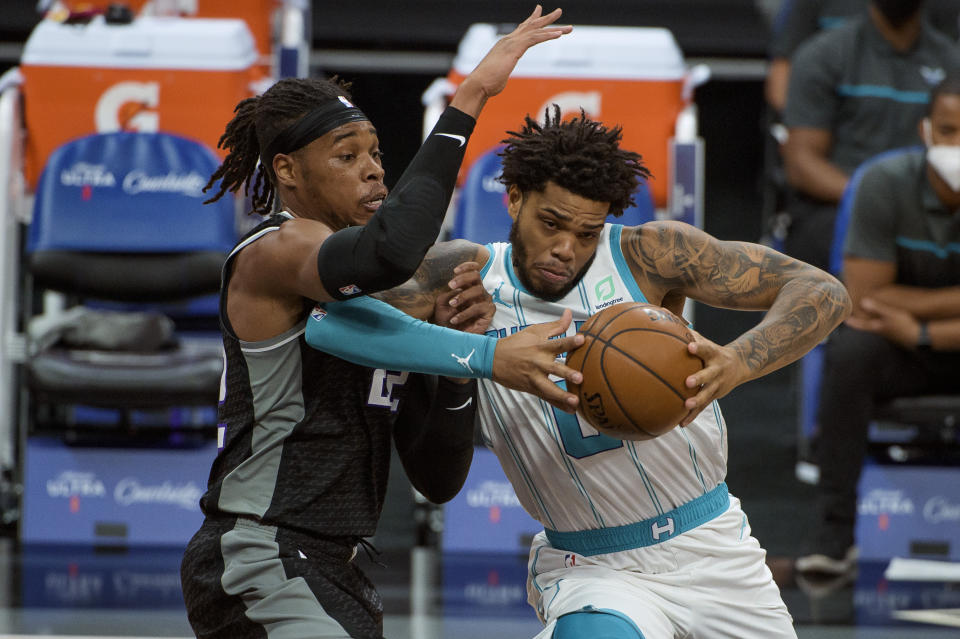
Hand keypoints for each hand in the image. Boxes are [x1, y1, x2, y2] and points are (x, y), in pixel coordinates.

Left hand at [434, 262, 494, 334]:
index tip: (455, 271)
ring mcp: (485, 301)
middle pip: (476, 276)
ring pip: (478, 290)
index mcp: (469, 286)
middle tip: (451, 285)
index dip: (467, 267)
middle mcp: (478, 291)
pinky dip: (465, 313)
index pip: (473, 270)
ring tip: (451, 304)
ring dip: (463, 296)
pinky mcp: (489, 312)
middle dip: (463, 278)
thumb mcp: (442, 303)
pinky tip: (455, 319)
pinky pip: (479, 307)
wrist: (452, 336)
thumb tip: (454, 287)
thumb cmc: (446, 319)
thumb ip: (448, 293)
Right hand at [450, 5, 571, 116]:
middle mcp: (508, 40)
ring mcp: (511, 43)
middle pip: (531, 25)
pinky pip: (534, 39)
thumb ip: (501, 72)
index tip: (540, 11)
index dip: (532, 20)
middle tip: (560, 11)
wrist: (478, 85)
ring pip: (536, 30)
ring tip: (569, 28)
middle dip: (546, 18)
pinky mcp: (514, 49)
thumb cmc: (486, 84)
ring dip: (554, 28)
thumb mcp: (498, 75)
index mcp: (505, 45)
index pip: (521, 29)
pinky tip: (559, 35)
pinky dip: (547, 36)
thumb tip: (498, 79)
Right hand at [492, 308, 583, 412]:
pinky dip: (559, 405)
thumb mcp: (534, 331)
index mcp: (541, 346)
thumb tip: (570, 313)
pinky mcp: (532, 389)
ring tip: (575, 402)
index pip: (558, 343)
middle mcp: (539, 363)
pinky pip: (547, 398)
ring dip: (562, 396)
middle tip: (580, 378)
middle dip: (567, 374)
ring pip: (550, 388)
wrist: (493, 359)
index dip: (570, 341)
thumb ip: (556, 325)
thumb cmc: (516, 343)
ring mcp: (535, 378)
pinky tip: (572, 410)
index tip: (582, 340)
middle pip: (555, 369)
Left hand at [678, 330, 746, 426]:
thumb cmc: (712, 351)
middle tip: (688, 382)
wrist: (740, 365)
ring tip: (686, 406)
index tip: (691, 346)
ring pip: (707, 394)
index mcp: (713, 353)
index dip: (699, 348)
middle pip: (708, 375)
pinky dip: (692, 416)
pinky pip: (703, 407)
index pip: (706, 349)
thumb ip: (689, 335)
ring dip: (697, 401)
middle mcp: (717, 369)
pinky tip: (681, 424)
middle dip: (699, 378)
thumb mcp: (706, 342)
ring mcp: (717, 384)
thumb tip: (666, 321)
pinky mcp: (715, 396)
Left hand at [845, 297, 919, 347]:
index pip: (861, 324)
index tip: (844, 319)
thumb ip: (877, 308)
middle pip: (867, 327)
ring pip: (875, 328)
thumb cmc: (904, 325)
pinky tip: (883, 322)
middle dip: (859, 323)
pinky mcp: (896, 334)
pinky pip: (884, 328)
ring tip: (866, 319)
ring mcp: (889, 334)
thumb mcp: (891, 314)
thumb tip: (863, 302)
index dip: (852, 321)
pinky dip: (880, 324)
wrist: (919, 338)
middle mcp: (881, 332)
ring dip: (869, 323)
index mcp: (877, 327)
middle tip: (852, 318)